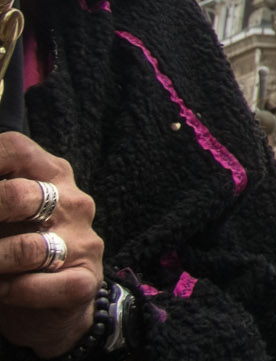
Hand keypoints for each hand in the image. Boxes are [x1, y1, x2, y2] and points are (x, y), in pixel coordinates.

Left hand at [0, 132, 103, 357]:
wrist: (47, 307)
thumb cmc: (12, 250)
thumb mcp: (1, 216)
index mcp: (52, 175)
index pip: (15, 149)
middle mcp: (73, 203)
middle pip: (20, 195)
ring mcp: (82, 243)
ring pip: (27, 248)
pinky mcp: (84, 281)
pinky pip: (39, 286)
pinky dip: (10, 291)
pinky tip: (1, 290)